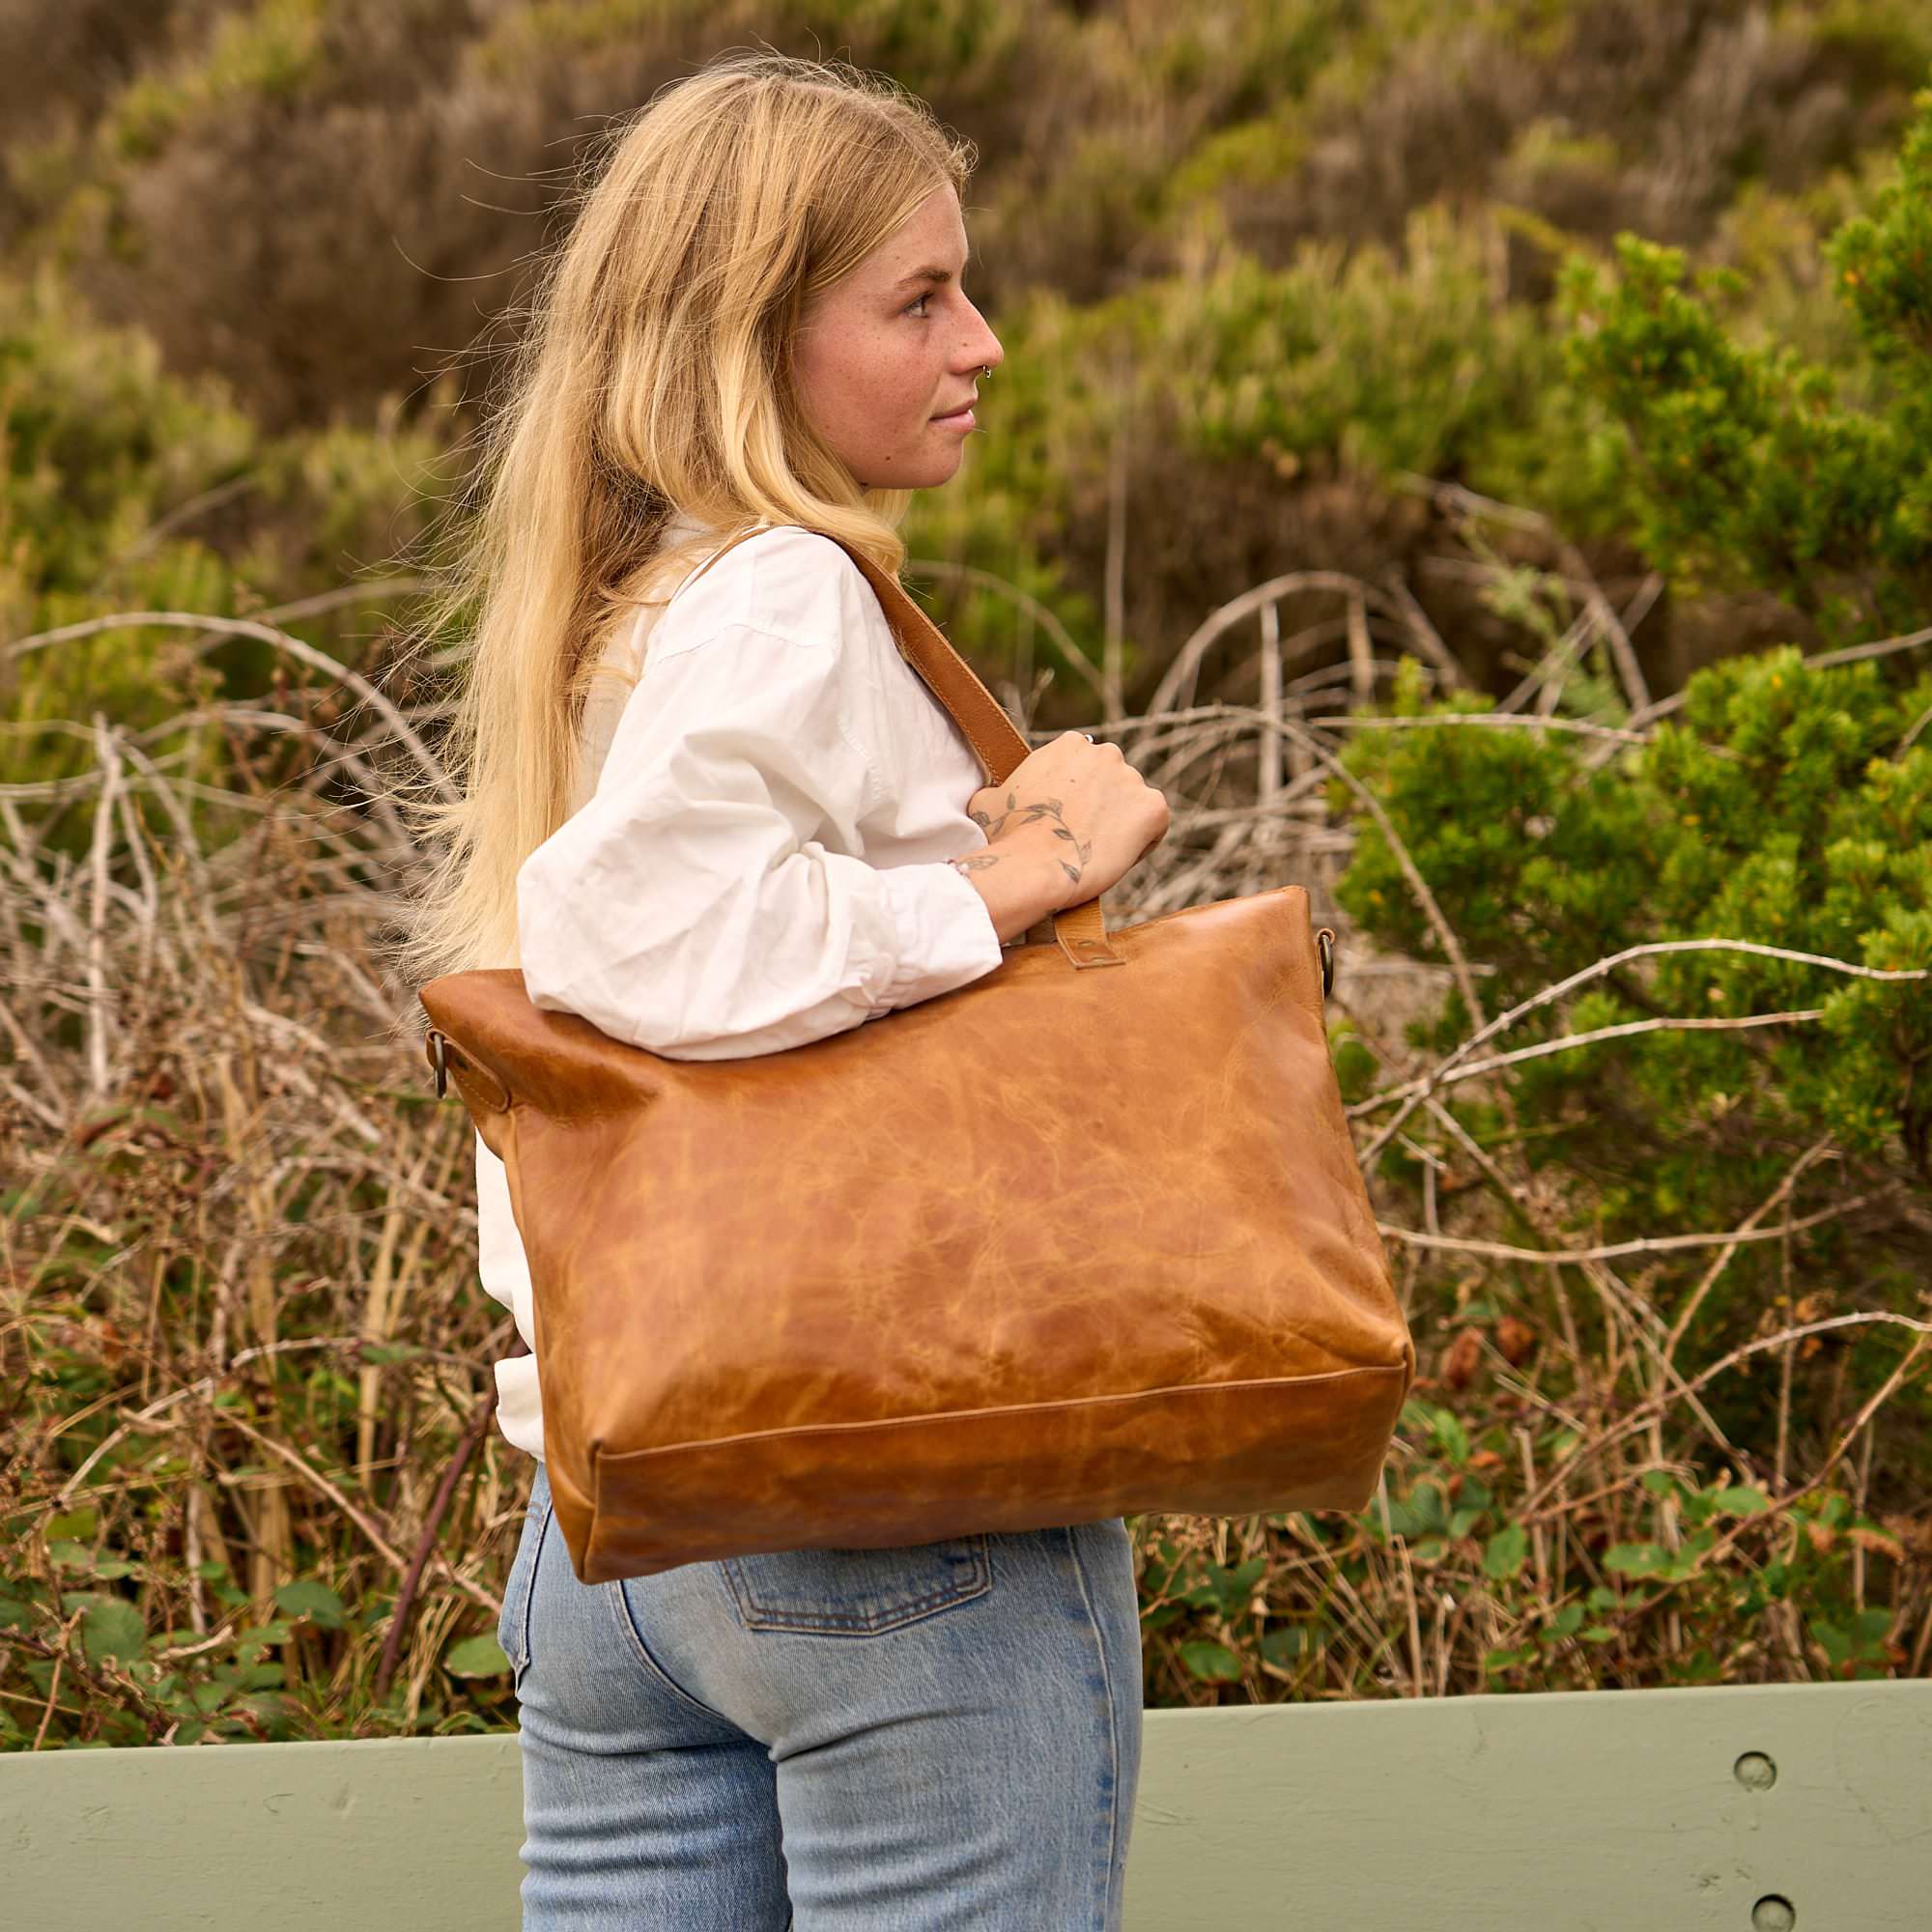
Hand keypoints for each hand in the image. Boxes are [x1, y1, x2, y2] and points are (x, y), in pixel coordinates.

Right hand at [963, 731, 1169, 908]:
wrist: (1034, 865)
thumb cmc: (1008, 836)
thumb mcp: (988, 800)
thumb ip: (1000, 788)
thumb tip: (993, 796)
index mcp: (1070, 745)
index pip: (1083, 769)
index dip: (1076, 796)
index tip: (1065, 819)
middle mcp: (1106, 753)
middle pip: (1112, 781)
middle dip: (1102, 805)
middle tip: (1083, 837)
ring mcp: (1133, 779)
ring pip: (1133, 803)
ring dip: (1121, 823)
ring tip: (1098, 851)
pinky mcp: (1154, 808)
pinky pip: (1155, 824)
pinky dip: (1143, 841)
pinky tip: (1119, 857)